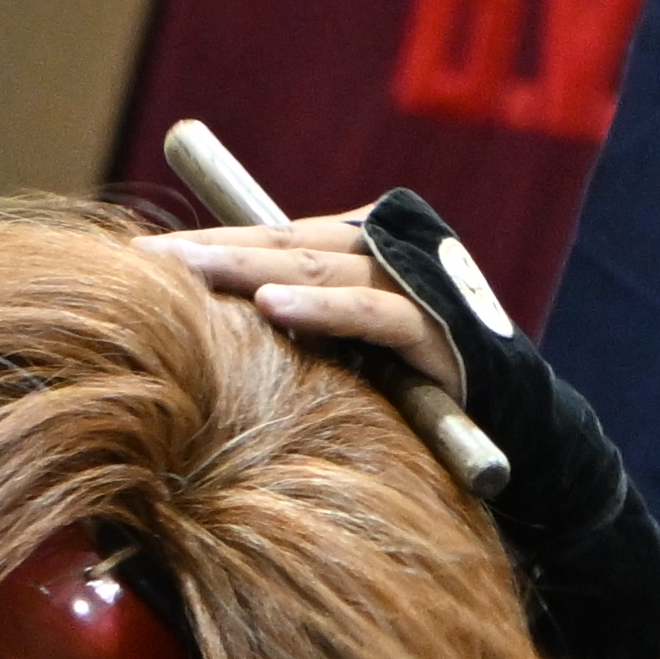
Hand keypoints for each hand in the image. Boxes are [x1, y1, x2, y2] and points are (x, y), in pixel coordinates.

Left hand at [145, 214, 463, 400]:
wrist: (519, 425)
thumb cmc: (418, 384)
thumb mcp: (344, 345)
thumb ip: (294, 317)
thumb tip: (205, 318)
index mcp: (358, 240)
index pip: (268, 234)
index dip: (207, 243)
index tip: (140, 259)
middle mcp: (386, 246)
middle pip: (283, 241)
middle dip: (211, 249)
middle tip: (145, 258)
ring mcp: (415, 282)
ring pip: (318, 267)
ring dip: (249, 268)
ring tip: (187, 270)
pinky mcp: (438, 329)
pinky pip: (372, 314)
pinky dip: (321, 309)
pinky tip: (270, 308)